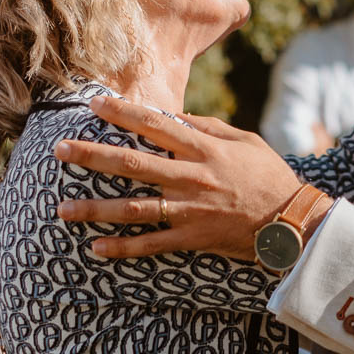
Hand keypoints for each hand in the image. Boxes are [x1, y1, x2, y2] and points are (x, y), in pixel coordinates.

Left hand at [55, 95, 302, 259]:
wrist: (293, 220)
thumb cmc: (269, 175)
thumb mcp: (245, 140)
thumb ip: (208, 127)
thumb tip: (174, 117)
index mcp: (203, 149)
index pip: (154, 125)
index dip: (122, 113)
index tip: (94, 104)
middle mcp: (191, 177)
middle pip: (132, 164)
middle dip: (92, 156)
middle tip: (59, 150)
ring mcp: (189, 210)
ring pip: (133, 208)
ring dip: (95, 209)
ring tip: (62, 209)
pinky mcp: (193, 238)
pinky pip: (151, 245)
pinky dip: (123, 248)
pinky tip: (96, 249)